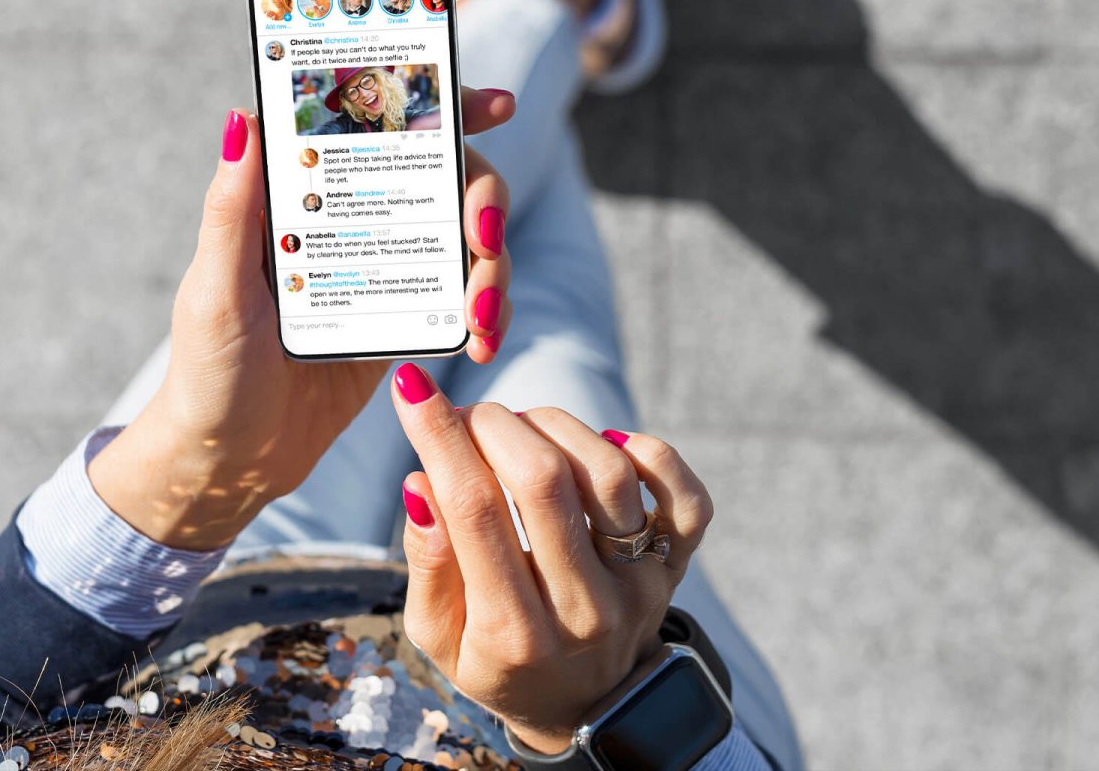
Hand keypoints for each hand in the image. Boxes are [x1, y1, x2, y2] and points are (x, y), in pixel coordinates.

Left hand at [89, 89, 516, 549]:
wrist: (230, 460)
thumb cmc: (208, 371)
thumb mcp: (217, 290)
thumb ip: (232, 209)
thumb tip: (243, 115)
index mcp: (297, 193)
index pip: (374, 125)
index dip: (438, 104)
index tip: (494, 102)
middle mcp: (347, 217)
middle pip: (442, 174)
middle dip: (483, 196)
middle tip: (485, 237)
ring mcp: (381, 266)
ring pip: (464, 236)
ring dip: (492, 266)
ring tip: (483, 318)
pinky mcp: (402, 317)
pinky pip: (461, 296)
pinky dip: (485, 311)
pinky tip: (482, 340)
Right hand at [388, 362, 714, 755]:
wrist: (583, 710)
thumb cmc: (497, 660)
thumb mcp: (437, 635)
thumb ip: (428, 563)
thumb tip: (422, 483)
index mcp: (512, 632)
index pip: (473, 510)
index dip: (439, 436)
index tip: (413, 388)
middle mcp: (583, 610)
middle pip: (543, 481)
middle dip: (493, 424)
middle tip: (470, 418)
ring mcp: (638, 587)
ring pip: (608, 473)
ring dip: (554, 426)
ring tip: (522, 431)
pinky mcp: (675, 568)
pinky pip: (685, 496)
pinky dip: (648, 452)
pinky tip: (603, 444)